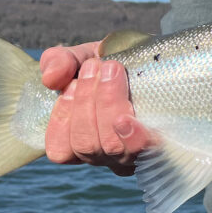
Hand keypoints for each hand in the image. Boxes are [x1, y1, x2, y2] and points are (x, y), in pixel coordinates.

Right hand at [39, 43, 151, 175]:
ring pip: (112, 146)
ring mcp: (133, 154)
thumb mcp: (81, 57)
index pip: (61, 150)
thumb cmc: (113, 64)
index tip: (71, 84)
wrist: (158, 58)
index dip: (62, 120)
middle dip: (87, 103)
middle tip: (95, 66)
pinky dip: (132, 134)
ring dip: (107, 105)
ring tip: (112, 69)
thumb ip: (60, 63)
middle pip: (86, 146)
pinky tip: (127, 116)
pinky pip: (144, 150)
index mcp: (80, 140)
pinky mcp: (161, 145)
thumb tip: (51, 79)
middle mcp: (106, 155)